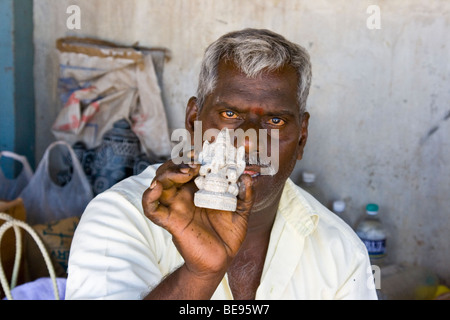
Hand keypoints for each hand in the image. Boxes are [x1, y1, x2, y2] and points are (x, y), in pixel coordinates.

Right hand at [142, 160, 253, 279]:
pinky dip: (148, 196)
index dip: (193, 156)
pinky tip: (155, 187)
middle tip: (195, 162)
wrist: (221, 260)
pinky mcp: (171, 221)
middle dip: (180, 162)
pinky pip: (151, 208)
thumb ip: (246, 196)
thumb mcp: (241, 212)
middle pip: (171, 170)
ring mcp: (176, 207)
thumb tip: (247, 178)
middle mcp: (184, 196)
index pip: (189, 166)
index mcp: (198, 190)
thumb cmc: (228, 235)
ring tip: (184, 173)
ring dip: (168, 173)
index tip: (204, 150)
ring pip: (160, 183)